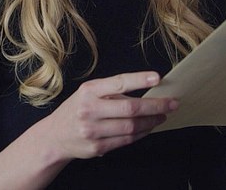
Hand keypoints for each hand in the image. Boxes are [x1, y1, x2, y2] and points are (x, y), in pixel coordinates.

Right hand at [40, 71, 177, 160]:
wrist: (54, 137)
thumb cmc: (77, 109)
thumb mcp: (89, 92)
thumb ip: (112, 91)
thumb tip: (147, 90)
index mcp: (89, 91)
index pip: (119, 83)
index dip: (140, 79)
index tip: (158, 78)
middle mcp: (89, 110)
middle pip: (130, 108)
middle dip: (156, 106)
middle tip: (172, 103)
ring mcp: (92, 131)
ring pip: (131, 127)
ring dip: (151, 121)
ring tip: (162, 116)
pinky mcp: (97, 147)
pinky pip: (126, 140)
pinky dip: (141, 133)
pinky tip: (148, 127)